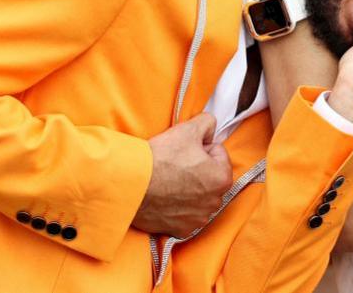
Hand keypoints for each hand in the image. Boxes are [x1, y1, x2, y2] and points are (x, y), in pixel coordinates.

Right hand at [132, 113, 232, 237]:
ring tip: (168, 180)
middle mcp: (214, 202)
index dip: (200, 147)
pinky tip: (164, 197)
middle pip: (209, 176)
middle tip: (175, 164)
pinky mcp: (181, 229)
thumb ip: (207, 123)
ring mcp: (198, 218)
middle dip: (197, 169)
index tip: (184, 150)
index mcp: (222, 178)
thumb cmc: (160, 158)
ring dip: (188, 188)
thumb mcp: (188, 129)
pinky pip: (185, 214)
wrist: (131, 184)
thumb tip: (210, 128)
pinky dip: (177, 207)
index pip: (217, 153)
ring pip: (198, 196)